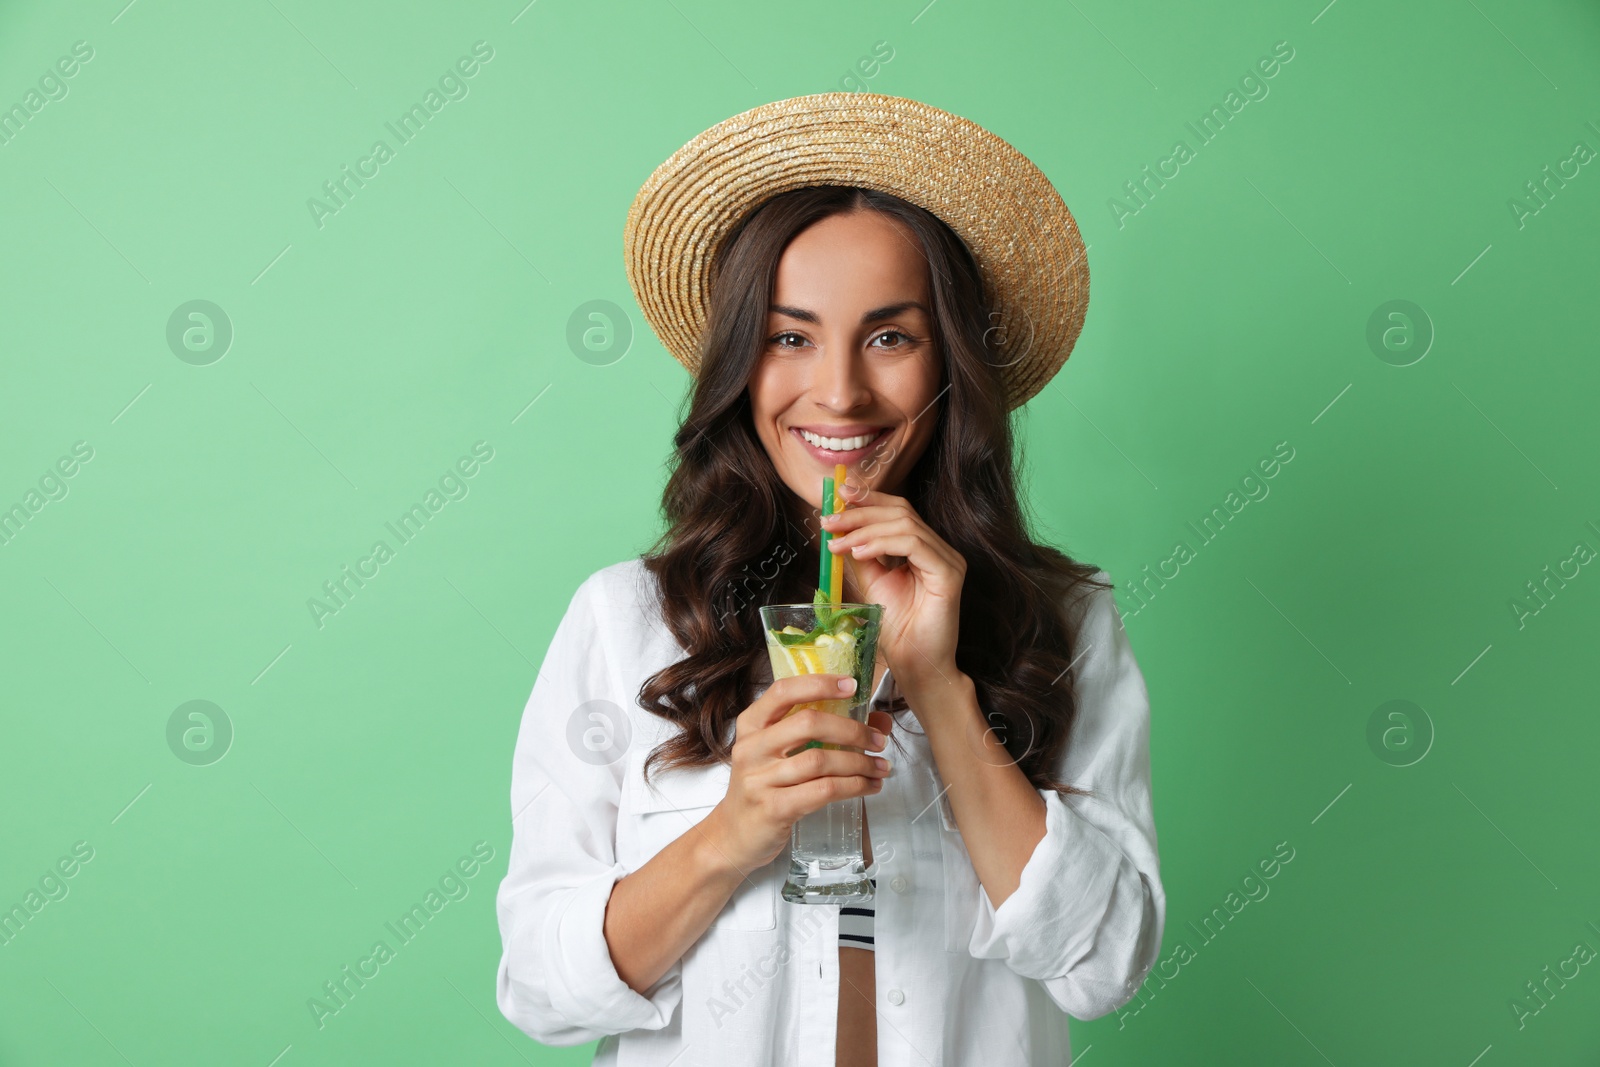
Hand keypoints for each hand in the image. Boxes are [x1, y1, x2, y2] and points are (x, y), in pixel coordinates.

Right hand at [704, 674, 894, 874]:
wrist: (734, 835)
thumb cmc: (764, 787)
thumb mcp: (782, 753)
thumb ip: (823, 732)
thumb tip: (879, 722)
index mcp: (751, 725)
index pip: (783, 691)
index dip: (819, 684)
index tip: (851, 685)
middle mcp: (751, 748)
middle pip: (808, 723)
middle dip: (852, 730)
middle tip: (878, 741)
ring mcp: (759, 779)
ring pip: (820, 760)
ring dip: (859, 763)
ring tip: (881, 768)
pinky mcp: (773, 808)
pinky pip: (822, 790)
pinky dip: (853, 786)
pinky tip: (868, 786)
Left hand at [821, 481, 965, 695]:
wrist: (915, 666)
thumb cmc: (898, 630)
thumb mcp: (872, 583)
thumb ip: (861, 554)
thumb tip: (839, 529)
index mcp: (924, 548)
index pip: (898, 510)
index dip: (869, 498)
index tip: (837, 494)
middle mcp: (940, 549)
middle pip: (901, 511)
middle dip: (860, 512)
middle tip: (828, 520)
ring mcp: (948, 559)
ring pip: (905, 525)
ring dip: (864, 529)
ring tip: (837, 542)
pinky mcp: (949, 573)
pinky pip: (914, 545)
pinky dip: (882, 544)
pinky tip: (859, 552)